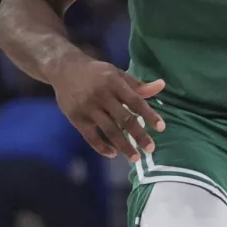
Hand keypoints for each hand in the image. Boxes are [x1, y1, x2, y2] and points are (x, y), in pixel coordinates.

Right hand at [51, 55, 165, 161]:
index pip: (136, 101)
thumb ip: (138, 85)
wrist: (64, 68)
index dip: (149, 114)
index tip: (161, 127)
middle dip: (138, 135)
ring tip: (135, 158)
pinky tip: (113, 154)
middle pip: (124, 119)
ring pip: (109, 130)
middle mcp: (102, 95)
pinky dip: (102, 147)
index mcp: (114, 83)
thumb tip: (161, 85)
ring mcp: (88, 108)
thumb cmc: (96, 73)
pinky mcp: (76, 118)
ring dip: (123, 145)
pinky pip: (90, 136)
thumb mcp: (117, 74)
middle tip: (151, 149)